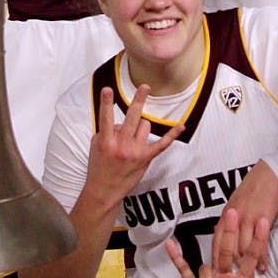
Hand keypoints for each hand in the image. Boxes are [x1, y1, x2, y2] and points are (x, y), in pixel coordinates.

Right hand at [86, 85, 183, 205]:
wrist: (104, 190)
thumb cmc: (99, 166)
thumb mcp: (96, 146)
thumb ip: (106, 131)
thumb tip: (121, 122)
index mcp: (106, 141)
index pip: (106, 118)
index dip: (106, 103)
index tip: (108, 89)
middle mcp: (121, 145)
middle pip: (132, 116)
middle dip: (139, 100)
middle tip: (145, 86)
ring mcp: (134, 152)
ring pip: (145, 125)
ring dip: (140, 125)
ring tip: (131, 136)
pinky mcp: (145, 159)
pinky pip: (162, 144)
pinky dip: (172, 135)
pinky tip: (181, 126)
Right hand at [166, 208, 265, 277]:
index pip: (250, 257)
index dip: (257, 241)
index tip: (263, 223)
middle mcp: (226, 277)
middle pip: (228, 249)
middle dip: (230, 232)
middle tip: (233, 213)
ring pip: (208, 267)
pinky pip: (184, 271)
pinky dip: (177, 258)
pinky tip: (171, 245)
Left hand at [215, 160, 277, 272]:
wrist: (269, 175)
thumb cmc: (253, 188)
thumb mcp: (236, 202)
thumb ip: (230, 220)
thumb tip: (226, 235)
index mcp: (226, 215)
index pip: (216, 241)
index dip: (216, 258)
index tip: (217, 272)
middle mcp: (233, 219)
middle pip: (228, 249)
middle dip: (229, 266)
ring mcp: (247, 220)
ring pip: (243, 249)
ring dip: (247, 265)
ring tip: (251, 276)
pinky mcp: (261, 221)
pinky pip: (259, 245)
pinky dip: (261, 258)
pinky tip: (263, 266)